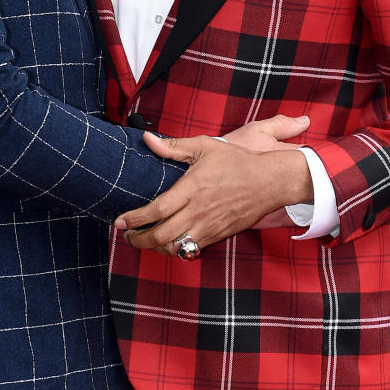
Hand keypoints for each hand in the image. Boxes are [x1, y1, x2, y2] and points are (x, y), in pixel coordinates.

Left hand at [115, 114, 311, 256]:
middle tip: (127, 236)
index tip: (119, 221)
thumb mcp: (205, 146)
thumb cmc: (237, 162)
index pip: (156, 210)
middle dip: (138, 240)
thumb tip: (147, 139)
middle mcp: (198, 211)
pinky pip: (192, 249)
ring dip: (155, 248)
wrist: (270, 181)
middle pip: (161, 236)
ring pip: (175, 248)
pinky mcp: (218, 235)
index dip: (134, 219)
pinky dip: (175, 250)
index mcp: (192, 189)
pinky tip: (168, 242)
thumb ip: (173, 146)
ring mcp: (209, 226)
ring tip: (144, 240)